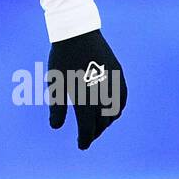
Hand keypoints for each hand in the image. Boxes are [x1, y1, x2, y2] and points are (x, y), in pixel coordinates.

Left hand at [47, 28, 126, 149]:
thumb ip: (57, 107)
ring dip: (106, 122)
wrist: (77, 32)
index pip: (87, 128)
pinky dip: (117, 109)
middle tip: (87, 136)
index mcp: (85, 98)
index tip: (81, 146)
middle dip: (95, 132)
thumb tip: (55, 127)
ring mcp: (113, 84)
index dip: (84, 139)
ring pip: (114, 113)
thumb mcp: (56, 84)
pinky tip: (111, 111)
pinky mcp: (119, 75)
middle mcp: (102, 94)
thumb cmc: (62, 58)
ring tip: (98, 125)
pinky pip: (122, 98)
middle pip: (102, 123)